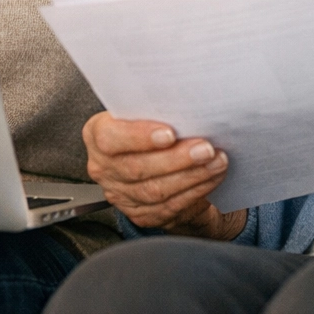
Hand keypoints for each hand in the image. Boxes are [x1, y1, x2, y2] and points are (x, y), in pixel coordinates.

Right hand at [82, 112, 247, 239]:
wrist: (155, 159)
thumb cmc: (149, 125)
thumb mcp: (143, 110)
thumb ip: (154, 107)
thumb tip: (186, 100)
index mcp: (98, 134)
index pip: (109, 138)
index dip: (139, 137)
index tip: (170, 133)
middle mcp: (104, 167)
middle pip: (137, 168)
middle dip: (177, 159)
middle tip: (205, 148)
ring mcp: (121, 194)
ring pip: (156, 190)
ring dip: (192, 175)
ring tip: (216, 161)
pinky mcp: (141, 213)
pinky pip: (169, 206)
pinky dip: (195, 190)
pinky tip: (211, 176)